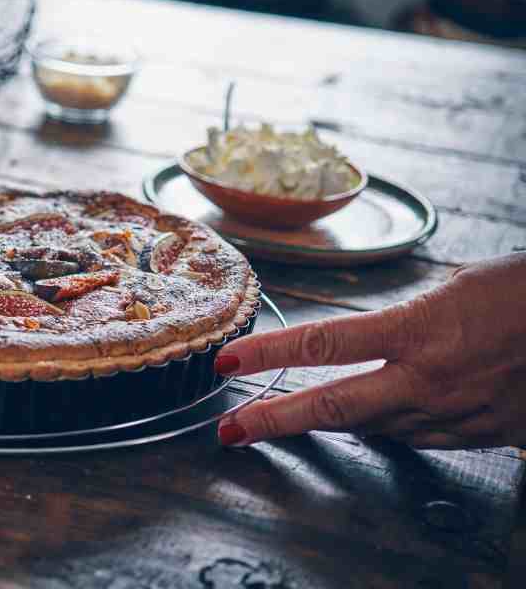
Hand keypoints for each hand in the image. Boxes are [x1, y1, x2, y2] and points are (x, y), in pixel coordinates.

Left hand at [213, 252, 525, 449]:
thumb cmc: (524, 293)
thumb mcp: (455, 288)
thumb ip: (405, 319)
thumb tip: (370, 341)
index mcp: (419, 331)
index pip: (323, 345)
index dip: (268, 355)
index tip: (229, 363)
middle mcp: (429, 380)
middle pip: (333, 407)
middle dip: (274, 421)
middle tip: (231, 430)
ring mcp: (455, 414)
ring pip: (372, 426)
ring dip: (331, 421)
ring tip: (292, 416)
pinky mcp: (480, 436)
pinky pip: (418, 436)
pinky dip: (390, 425)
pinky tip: (375, 416)